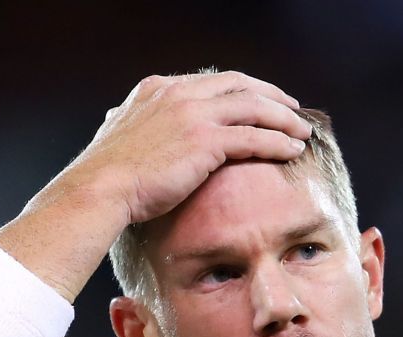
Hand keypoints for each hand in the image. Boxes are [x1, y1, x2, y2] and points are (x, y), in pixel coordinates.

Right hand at [69, 72, 313, 227]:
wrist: (100, 189)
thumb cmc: (107, 174)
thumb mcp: (118, 134)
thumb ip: (130, 121)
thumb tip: (120, 117)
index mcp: (158, 88)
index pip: (212, 81)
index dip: (243, 89)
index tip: (261, 100)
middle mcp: (178, 93)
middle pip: (240, 85)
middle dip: (272, 95)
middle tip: (293, 108)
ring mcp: (192, 114)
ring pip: (254, 107)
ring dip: (284, 118)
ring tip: (302, 131)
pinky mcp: (205, 141)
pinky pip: (253, 136)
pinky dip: (278, 141)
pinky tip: (293, 150)